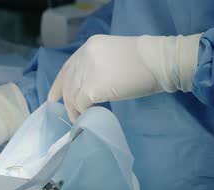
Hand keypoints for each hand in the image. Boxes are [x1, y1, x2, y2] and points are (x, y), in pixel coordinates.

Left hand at [48, 34, 200, 121]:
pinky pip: (81, 104)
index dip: (59, 85)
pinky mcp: (93, 88)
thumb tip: (88, 86)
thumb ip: (97, 66)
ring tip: (81, 118)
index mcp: (90, 46)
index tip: (53, 98)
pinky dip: (82, 112)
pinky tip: (88, 116)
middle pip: (68, 83)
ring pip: (72, 95)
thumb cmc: (145, 62)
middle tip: (70, 115)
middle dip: (67, 101)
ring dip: (75, 110)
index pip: (67, 67)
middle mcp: (85, 56)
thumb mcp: (114, 56)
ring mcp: (87, 71)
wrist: (160, 62)